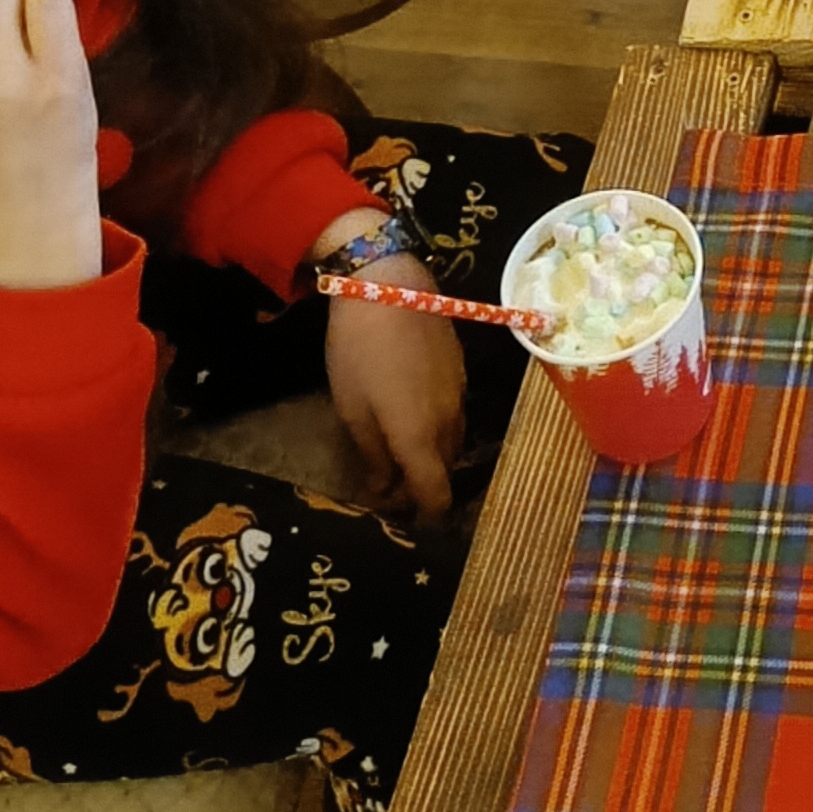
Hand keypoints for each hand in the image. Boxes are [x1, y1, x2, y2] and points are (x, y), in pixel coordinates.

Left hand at [324, 265, 468, 519]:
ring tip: (395, 453)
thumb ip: (371, 456)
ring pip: (451, 444)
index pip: (436, 496)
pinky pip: (453, 416)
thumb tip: (381, 492)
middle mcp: (449, 423)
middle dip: (420, 488)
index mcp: (420, 438)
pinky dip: (435, 429)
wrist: (388, 285)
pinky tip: (410, 415)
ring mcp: (459, 395)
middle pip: (444, 472)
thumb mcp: (352, 409)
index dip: (425, 519)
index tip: (406, 526)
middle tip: (387, 488)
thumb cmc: (358, 351)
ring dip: (428, 457)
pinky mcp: (460, 372)